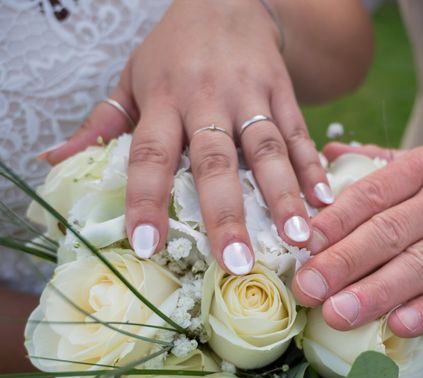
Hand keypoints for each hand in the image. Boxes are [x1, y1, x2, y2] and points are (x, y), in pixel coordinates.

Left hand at [41, 0, 332, 273]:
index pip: (150, 155)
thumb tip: (52, 160)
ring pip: (267, 150)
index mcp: (164, 100)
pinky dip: (313, 168)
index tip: (146, 244)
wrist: (225, 1)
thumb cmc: (173, 51)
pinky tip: (324, 201)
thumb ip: (101, 123)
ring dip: (283, 196)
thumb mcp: (131, 78)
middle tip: (235, 261)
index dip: (146, 199)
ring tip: (298, 237)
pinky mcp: (283, 93)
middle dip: (225, 213)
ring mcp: (251, 96)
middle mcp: (208, 99)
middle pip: (216, 162)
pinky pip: (299, 134)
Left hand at [292, 142, 422, 336]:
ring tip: (339, 314)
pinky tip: (398, 324)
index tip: (303, 244)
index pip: (373, 191)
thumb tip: (325, 154)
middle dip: (344, 262)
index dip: (336, 219)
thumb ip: (378, 161)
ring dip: (378, 291)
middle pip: (392, 230)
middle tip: (307, 289)